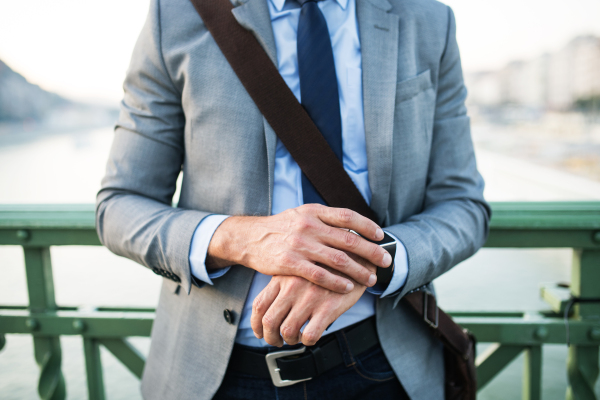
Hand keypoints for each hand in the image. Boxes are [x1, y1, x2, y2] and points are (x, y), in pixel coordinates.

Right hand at [206, 204, 391, 292]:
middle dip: (372, 251)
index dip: (367, 226)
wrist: (249, 238)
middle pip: (349, 239)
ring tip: (371, 278)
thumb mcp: (301, 214)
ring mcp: (299, 244)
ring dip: (359, 270)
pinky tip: (348, 287)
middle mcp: (308, 225)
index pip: (347, 216)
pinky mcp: (290, 263)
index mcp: (314, 211)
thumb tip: (353, 225)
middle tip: (386, 261)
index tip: (381, 236)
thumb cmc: (281, 228)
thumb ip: (324, 218)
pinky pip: (320, 275)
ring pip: (338, 259)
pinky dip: (337, 282)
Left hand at [251, 254, 376, 346]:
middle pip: (269, 321)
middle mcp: (292, 287)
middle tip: (277, 341)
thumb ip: (283, 283)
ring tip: (296, 338)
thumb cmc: (325, 264)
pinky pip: (310, 335)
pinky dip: (308, 341)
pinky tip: (311, 335)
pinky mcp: (328, 307)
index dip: (256, 324)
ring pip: (288, 331)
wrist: (355, 256)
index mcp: (282, 277)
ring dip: (289, 341)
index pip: (259, 306)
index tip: (260, 332)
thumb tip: (269, 307)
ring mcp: (310, 297)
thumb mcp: (298, 266)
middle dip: (270, 337)